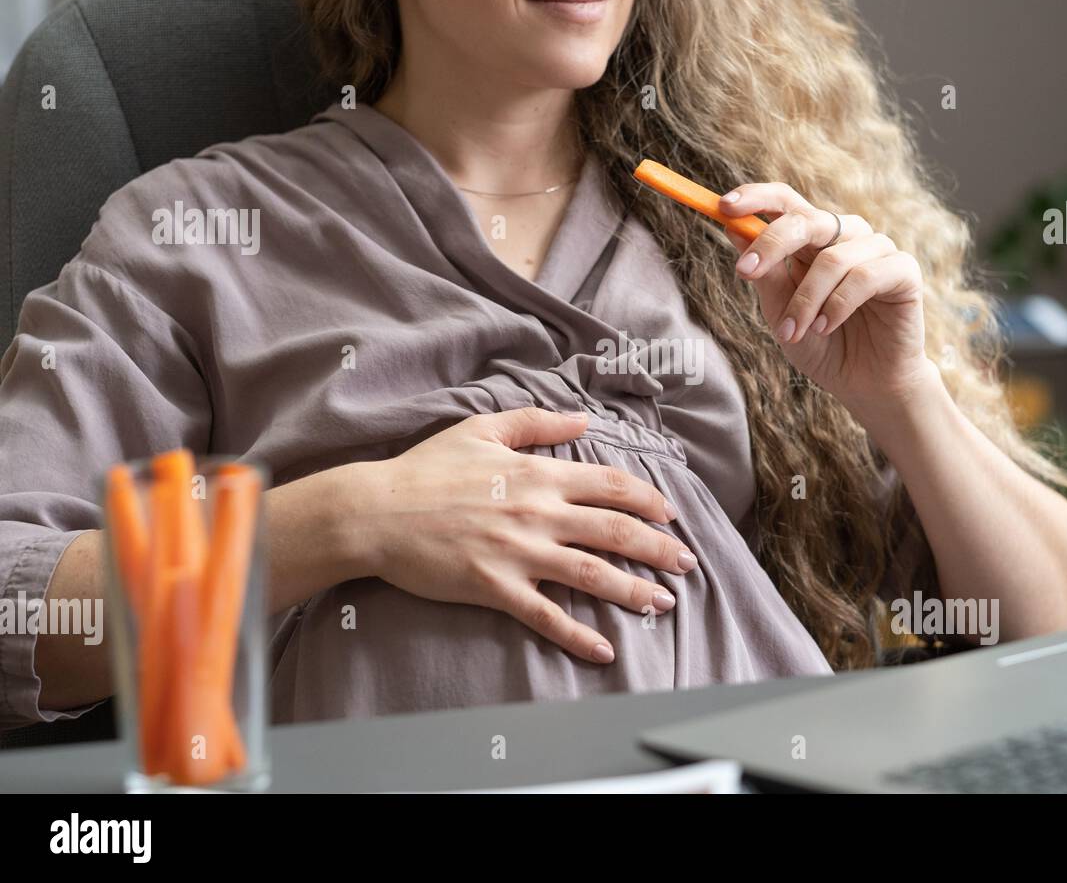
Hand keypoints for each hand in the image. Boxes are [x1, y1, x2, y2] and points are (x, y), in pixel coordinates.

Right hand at [353, 407, 696, 663]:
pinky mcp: (496, 588)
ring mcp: (519, 553)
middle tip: (686, 563)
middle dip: (658, 548)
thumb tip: (583, 420)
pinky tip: (606, 651)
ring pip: (593, 575)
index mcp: (537, 473)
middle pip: (615, 530)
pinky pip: (547, 617)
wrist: (376, 511)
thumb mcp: (481, 428)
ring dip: (635, 590)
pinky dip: (579, 636)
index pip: (610, 484)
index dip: (648, 499)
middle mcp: (538, 513)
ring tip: (662, 603)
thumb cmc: (426, 469)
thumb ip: (537, 422)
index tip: (670, 514)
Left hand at [719, 183, 935, 419]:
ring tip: (793, 333)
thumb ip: (765, 272)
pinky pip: (864, 277)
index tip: (723, 206)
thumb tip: (732, 228)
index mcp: (813, 240)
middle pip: (807, 218)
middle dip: (771, 243)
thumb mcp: (781, 311)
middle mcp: (846, 236)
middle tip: (745, 271)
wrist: (864, 384)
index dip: (756, 197)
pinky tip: (825, 327)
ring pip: (833, 258)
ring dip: (805, 300)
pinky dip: (837, 305)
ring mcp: (877, 250)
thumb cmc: (821, 345)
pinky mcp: (904, 271)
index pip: (786, 202)